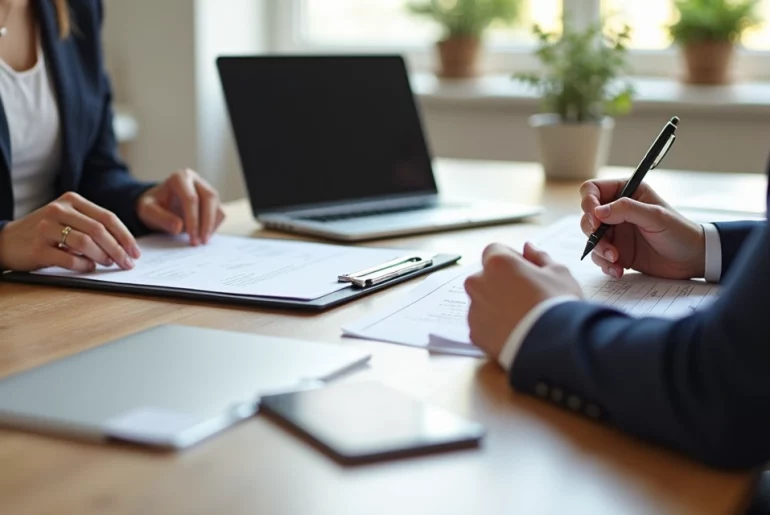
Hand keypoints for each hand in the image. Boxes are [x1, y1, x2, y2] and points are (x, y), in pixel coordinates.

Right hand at [0, 192, 139, 271]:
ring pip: (86, 243)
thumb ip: (92, 226)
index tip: (135, 252)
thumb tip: (125, 247)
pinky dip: (84, 265)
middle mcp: (58, 210)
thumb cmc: (46, 233)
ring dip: (103, 257)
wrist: (6, 240)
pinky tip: (89, 267)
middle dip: (118, 249)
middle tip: (127, 263)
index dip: (125, 236)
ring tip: (108, 264)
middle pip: (99, 230)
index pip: (107, 217)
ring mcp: (45, 228)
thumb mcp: (68, 220)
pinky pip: (69, 258)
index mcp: (71, 201)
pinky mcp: (37, 247)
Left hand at [136, 169, 224, 245]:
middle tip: (200, 242)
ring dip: (212, 226)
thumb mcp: (147, 211)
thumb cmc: (153, 206)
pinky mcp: (212, 200)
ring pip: (217, 206)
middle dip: (206, 223)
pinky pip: (220, 213)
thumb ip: (160, 218)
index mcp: (179, 178)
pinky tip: (202, 236)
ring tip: (201, 241)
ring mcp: (206, 189)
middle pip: (209, 199)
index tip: (191, 237)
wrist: (158, 204)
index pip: (191, 198)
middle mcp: (196, 180)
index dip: (193, 219)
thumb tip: (178, 227)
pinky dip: (214, 226)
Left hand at [465, 242, 581, 360]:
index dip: (511, 259)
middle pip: (485, 277)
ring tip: (523, 318)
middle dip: (501, 282)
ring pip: (482, 301)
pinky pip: (482, 324)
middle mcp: (478, 283)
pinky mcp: (475, 333)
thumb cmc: (558, 304)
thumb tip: (528, 247)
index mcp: (496, 263)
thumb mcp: (558, 273)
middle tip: (526, 296)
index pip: (494, 251)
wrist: (553, 345)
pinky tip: (515, 332)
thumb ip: (539, 257)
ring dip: (496, 305)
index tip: (526, 271)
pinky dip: (494, 327)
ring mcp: (474, 310)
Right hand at [580, 180, 704, 279]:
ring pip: (591, 238)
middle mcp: (617, 211)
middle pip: (587, 216)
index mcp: (626, 193)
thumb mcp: (656, 217)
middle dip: (593, 232)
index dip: (589, 203)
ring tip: (616, 259)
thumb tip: (597, 212)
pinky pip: (599, 257)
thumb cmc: (680, 233)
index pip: (593, 190)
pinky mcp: (617, 251)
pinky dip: (605, 264)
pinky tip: (619, 270)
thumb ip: (626, 210)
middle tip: (607, 244)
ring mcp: (616, 232)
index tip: (595, 219)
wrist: (693, 260)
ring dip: (599, 250)